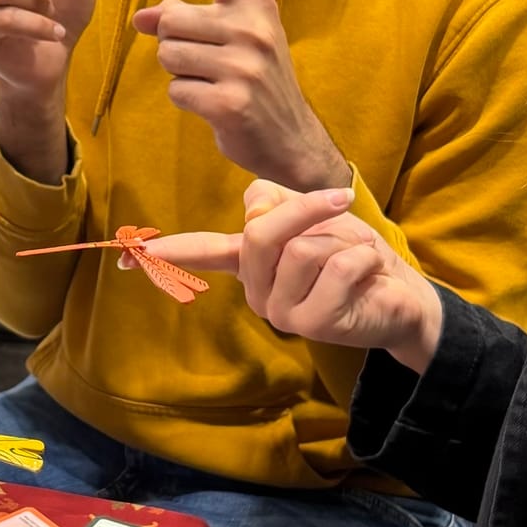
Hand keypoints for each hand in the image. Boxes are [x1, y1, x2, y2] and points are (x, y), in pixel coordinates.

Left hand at [132, 0, 346, 189]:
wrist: (289, 139)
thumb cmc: (254, 83)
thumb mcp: (228, 44)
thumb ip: (187, 23)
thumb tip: (142, 18)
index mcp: (252, 5)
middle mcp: (251, 27)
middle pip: (172, 19)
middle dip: (173, 44)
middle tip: (204, 63)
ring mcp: (243, 64)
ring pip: (169, 55)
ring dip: (179, 74)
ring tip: (211, 84)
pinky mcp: (231, 99)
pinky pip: (177, 89)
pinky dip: (186, 101)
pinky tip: (214, 107)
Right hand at [158, 180, 445, 372]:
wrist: (400, 292)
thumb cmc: (353, 252)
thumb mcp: (311, 214)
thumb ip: (275, 204)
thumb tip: (254, 203)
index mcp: (249, 264)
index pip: (200, 253)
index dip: (166, 250)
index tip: (127, 255)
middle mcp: (256, 291)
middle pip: (262, 232)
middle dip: (307, 208)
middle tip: (340, 201)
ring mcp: (281, 312)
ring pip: (303, 249)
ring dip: (345, 239)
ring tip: (358, 257)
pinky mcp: (313, 325)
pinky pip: (336, 267)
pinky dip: (363, 258)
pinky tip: (368, 275)